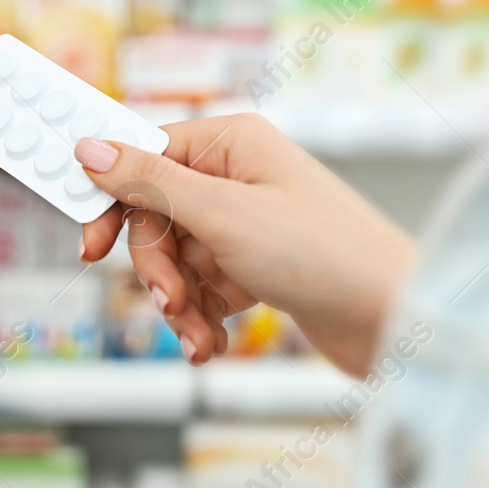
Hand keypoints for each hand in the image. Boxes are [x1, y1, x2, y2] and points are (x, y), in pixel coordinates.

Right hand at [75, 113, 415, 375]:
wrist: (398, 322)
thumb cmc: (326, 255)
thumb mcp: (222, 216)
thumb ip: (149, 182)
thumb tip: (90, 147)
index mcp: (231, 143)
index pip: (144, 157)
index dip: (114, 201)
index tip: (91, 245)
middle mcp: (239, 177)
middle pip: (156, 217)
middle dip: (157, 268)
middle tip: (170, 300)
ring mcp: (249, 223)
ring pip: (177, 260)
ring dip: (180, 303)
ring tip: (200, 335)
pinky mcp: (259, 266)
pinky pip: (205, 288)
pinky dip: (203, 319)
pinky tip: (215, 344)